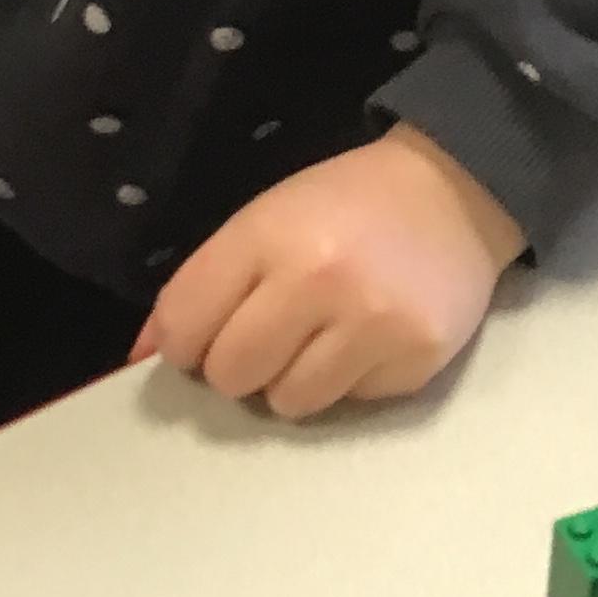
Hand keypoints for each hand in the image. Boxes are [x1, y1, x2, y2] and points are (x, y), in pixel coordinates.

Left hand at [136, 123, 524, 420]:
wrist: (455, 192)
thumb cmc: (346, 206)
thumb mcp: (266, 219)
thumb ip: (203, 284)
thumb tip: (142, 356)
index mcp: (267, 235)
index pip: (185, 325)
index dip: (182, 345)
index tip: (204, 339)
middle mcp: (317, 280)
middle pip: (231, 375)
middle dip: (238, 366)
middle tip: (267, 339)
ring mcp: (372, 324)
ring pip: (288, 403)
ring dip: (292, 381)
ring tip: (320, 339)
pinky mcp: (416, 359)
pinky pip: (349, 404)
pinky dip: (349, 382)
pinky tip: (368, 338)